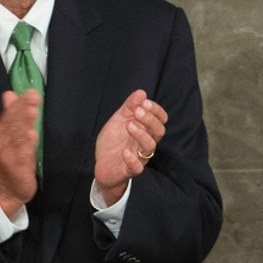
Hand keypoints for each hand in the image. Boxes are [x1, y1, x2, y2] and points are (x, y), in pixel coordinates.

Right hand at [0, 89, 40, 217]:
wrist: (9, 190)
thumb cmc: (13, 160)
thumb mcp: (11, 136)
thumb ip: (11, 115)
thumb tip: (10, 94)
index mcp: (0, 133)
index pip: (9, 115)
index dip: (20, 103)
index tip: (31, 92)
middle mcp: (2, 143)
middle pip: (13, 123)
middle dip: (23, 110)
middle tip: (33, 97)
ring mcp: (8, 155)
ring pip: (17, 137)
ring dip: (25, 124)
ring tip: (33, 112)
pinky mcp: (17, 168)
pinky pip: (22, 155)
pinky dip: (26, 145)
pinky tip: (32, 136)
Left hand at [93, 90, 167, 205]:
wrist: (102, 165)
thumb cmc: (113, 142)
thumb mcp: (118, 120)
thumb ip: (128, 107)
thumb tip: (141, 92)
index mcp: (145, 130)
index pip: (160, 119)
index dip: (156, 111)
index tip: (144, 103)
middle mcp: (145, 143)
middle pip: (158, 132)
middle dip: (150, 120)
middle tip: (137, 112)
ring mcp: (139, 157)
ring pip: (150, 147)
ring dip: (141, 135)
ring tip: (129, 126)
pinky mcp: (129, 170)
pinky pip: (137, 167)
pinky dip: (132, 159)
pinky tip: (124, 151)